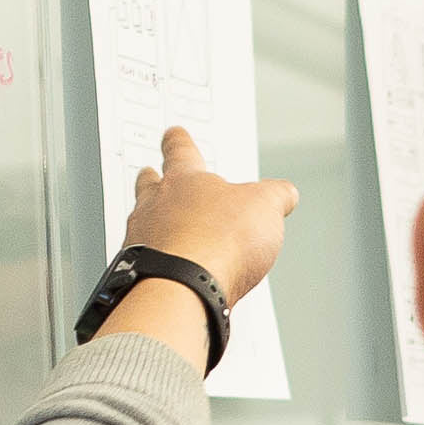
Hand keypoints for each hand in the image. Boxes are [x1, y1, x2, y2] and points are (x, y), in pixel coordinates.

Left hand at [125, 128, 294, 300]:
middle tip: (149, 174)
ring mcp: (141, 241)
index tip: (174, 134)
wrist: (181, 290)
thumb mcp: (264, 207)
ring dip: (151, 224)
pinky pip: (143, 261)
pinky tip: (168, 271)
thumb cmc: (216, 242)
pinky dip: (155, 262)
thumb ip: (275, 196)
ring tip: (163, 230)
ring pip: (141, 223)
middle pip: (148, 185)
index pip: (181, 150)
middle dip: (151, 179)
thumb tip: (285, 193)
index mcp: (184, 180)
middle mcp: (155, 207)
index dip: (179, 141)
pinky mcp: (138, 274)